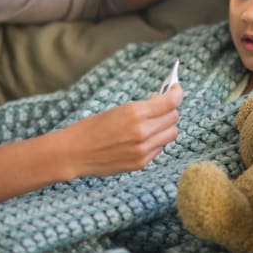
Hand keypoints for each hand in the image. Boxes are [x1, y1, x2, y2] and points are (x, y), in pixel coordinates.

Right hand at [60, 85, 182, 178]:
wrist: (75, 152)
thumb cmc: (93, 127)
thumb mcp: (118, 110)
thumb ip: (143, 108)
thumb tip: (162, 102)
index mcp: (135, 112)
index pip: (171, 102)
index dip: (177, 93)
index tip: (176, 89)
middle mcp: (142, 131)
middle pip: (173, 117)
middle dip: (168, 109)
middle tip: (158, 105)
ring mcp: (143, 149)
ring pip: (171, 134)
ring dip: (165, 126)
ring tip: (151, 123)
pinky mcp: (141, 163)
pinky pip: (160, 148)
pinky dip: (156, 141)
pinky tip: (142, 138)